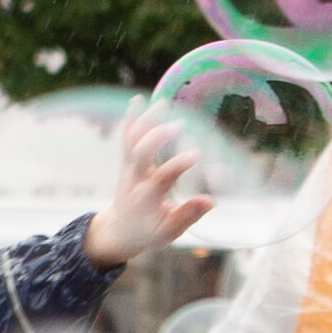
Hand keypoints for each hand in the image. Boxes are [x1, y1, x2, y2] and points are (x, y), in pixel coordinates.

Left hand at [84, 115, 215, 270]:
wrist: (120, 229)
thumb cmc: (149, 231)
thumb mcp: (169, 232)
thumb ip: (188, 215)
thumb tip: (211, 201)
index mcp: (147, 199)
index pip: (162, 178)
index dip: (178, 165)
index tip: (197, 154)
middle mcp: (134, 180)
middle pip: (141, 154)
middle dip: (157, 137)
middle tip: (179, 124)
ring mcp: (128, 169)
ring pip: (132, 142)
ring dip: (145, 121)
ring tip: (163, 103)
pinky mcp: (127, 161)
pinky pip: (127, 138)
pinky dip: (131, 119)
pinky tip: (138, 100)